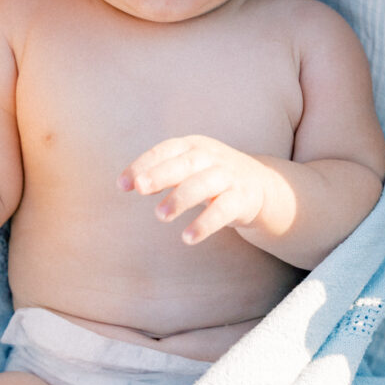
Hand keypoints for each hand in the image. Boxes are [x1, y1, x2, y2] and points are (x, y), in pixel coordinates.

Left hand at [118, 135, 269, 244]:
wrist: (261, 186)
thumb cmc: (210, 176)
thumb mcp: (187, 169)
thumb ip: (161, 174)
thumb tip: (129, 183)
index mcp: (193, 146)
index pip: (165, 150)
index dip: (143, 164)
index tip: (122, 185)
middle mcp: (211, 158)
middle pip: (185, 163)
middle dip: (161, 174)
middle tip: (141, 188)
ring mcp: (228, 177)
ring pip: (204, 184)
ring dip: (181, 198)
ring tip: (160, 215)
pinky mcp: (243, 198)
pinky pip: (223, 210)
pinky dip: (205, 223)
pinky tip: (188, 237)